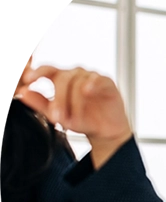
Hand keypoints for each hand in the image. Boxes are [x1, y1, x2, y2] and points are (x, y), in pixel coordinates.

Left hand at [14, 66, 131, 168]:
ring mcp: (91, 78)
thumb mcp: (58, 115)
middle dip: (59, 100)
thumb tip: (22, 92)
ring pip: (79, 83)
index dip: (37, 72)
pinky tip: (87, 91)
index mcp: (61, 80)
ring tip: (75, 120)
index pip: (47, 70)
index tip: (28, 79)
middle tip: (57, 118)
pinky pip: (98, 79)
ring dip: (75, 103)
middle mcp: (76, 76)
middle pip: (63, 78)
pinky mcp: (107, 83)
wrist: (104, 131)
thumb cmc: (82, 120)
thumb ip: (40, 103)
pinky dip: (92, 84)